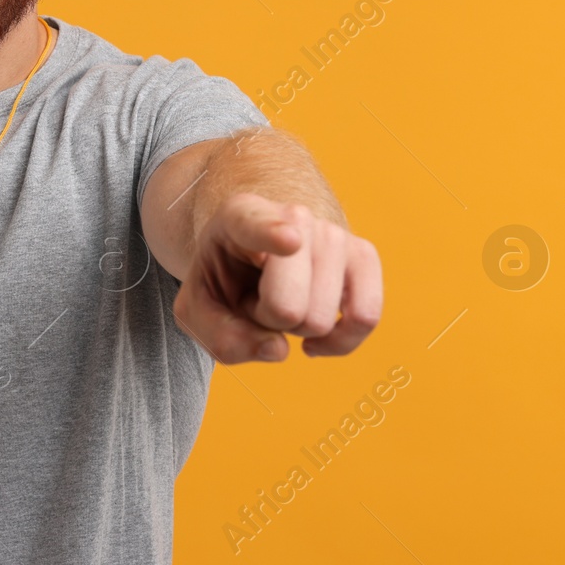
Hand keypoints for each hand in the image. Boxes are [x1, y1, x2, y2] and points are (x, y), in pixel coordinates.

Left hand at [172, 192, 380, 363]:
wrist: (253, 254)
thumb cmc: (225, 280)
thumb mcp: (198, 309)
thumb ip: (222, 336)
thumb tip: (278, 349)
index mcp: (239, 217)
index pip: (255, 224)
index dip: (272, 234)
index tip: (290, 240)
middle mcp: (293, 215)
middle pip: (287, 306)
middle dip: (268, 322)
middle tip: (256, 300)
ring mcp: (332, 232)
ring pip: (322, 317)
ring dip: (298, 327)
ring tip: (281, 300)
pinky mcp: (363, 254)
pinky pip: (365, 316)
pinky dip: (339, 341)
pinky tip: (313, 337)